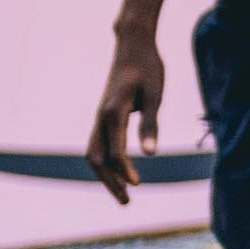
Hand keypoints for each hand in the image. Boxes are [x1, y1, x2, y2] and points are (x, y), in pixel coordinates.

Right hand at [87, 31, 164, 204]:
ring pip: (94, 153)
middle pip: (97, 158)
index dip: (125, 171)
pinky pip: (98, 145)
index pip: (116, 151)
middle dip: (110, 182)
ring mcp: (99, 117)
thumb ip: (151, 124)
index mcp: (113, 112)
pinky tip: (120, 173)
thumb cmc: (148, 68)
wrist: (132, 46)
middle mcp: (101, 117)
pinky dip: (106, 163)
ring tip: (124, 194)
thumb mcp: (155, 95)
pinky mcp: (103, 116)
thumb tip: (150, 154)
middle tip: (127, 202)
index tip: (138, 186)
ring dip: (106, 176)